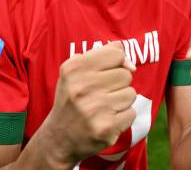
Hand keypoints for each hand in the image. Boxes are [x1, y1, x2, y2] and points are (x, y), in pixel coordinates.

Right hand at [42, 42, 136, 165]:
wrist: (59, 137)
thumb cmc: (73, 98)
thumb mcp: (77, 70)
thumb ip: (105, 55)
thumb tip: (132, 65)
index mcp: (75, 69)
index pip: (117, 54)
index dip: (117, 63)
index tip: (107, 72)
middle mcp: (82, 87)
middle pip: (126, 75)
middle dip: (118, 84)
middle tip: (101, 94)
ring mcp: (94, 109)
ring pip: (131, 94)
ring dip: (121, 101)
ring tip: (104, 107)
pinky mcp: (106, 128)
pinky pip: (132, 113)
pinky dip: (123, 117)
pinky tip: (107, 119)